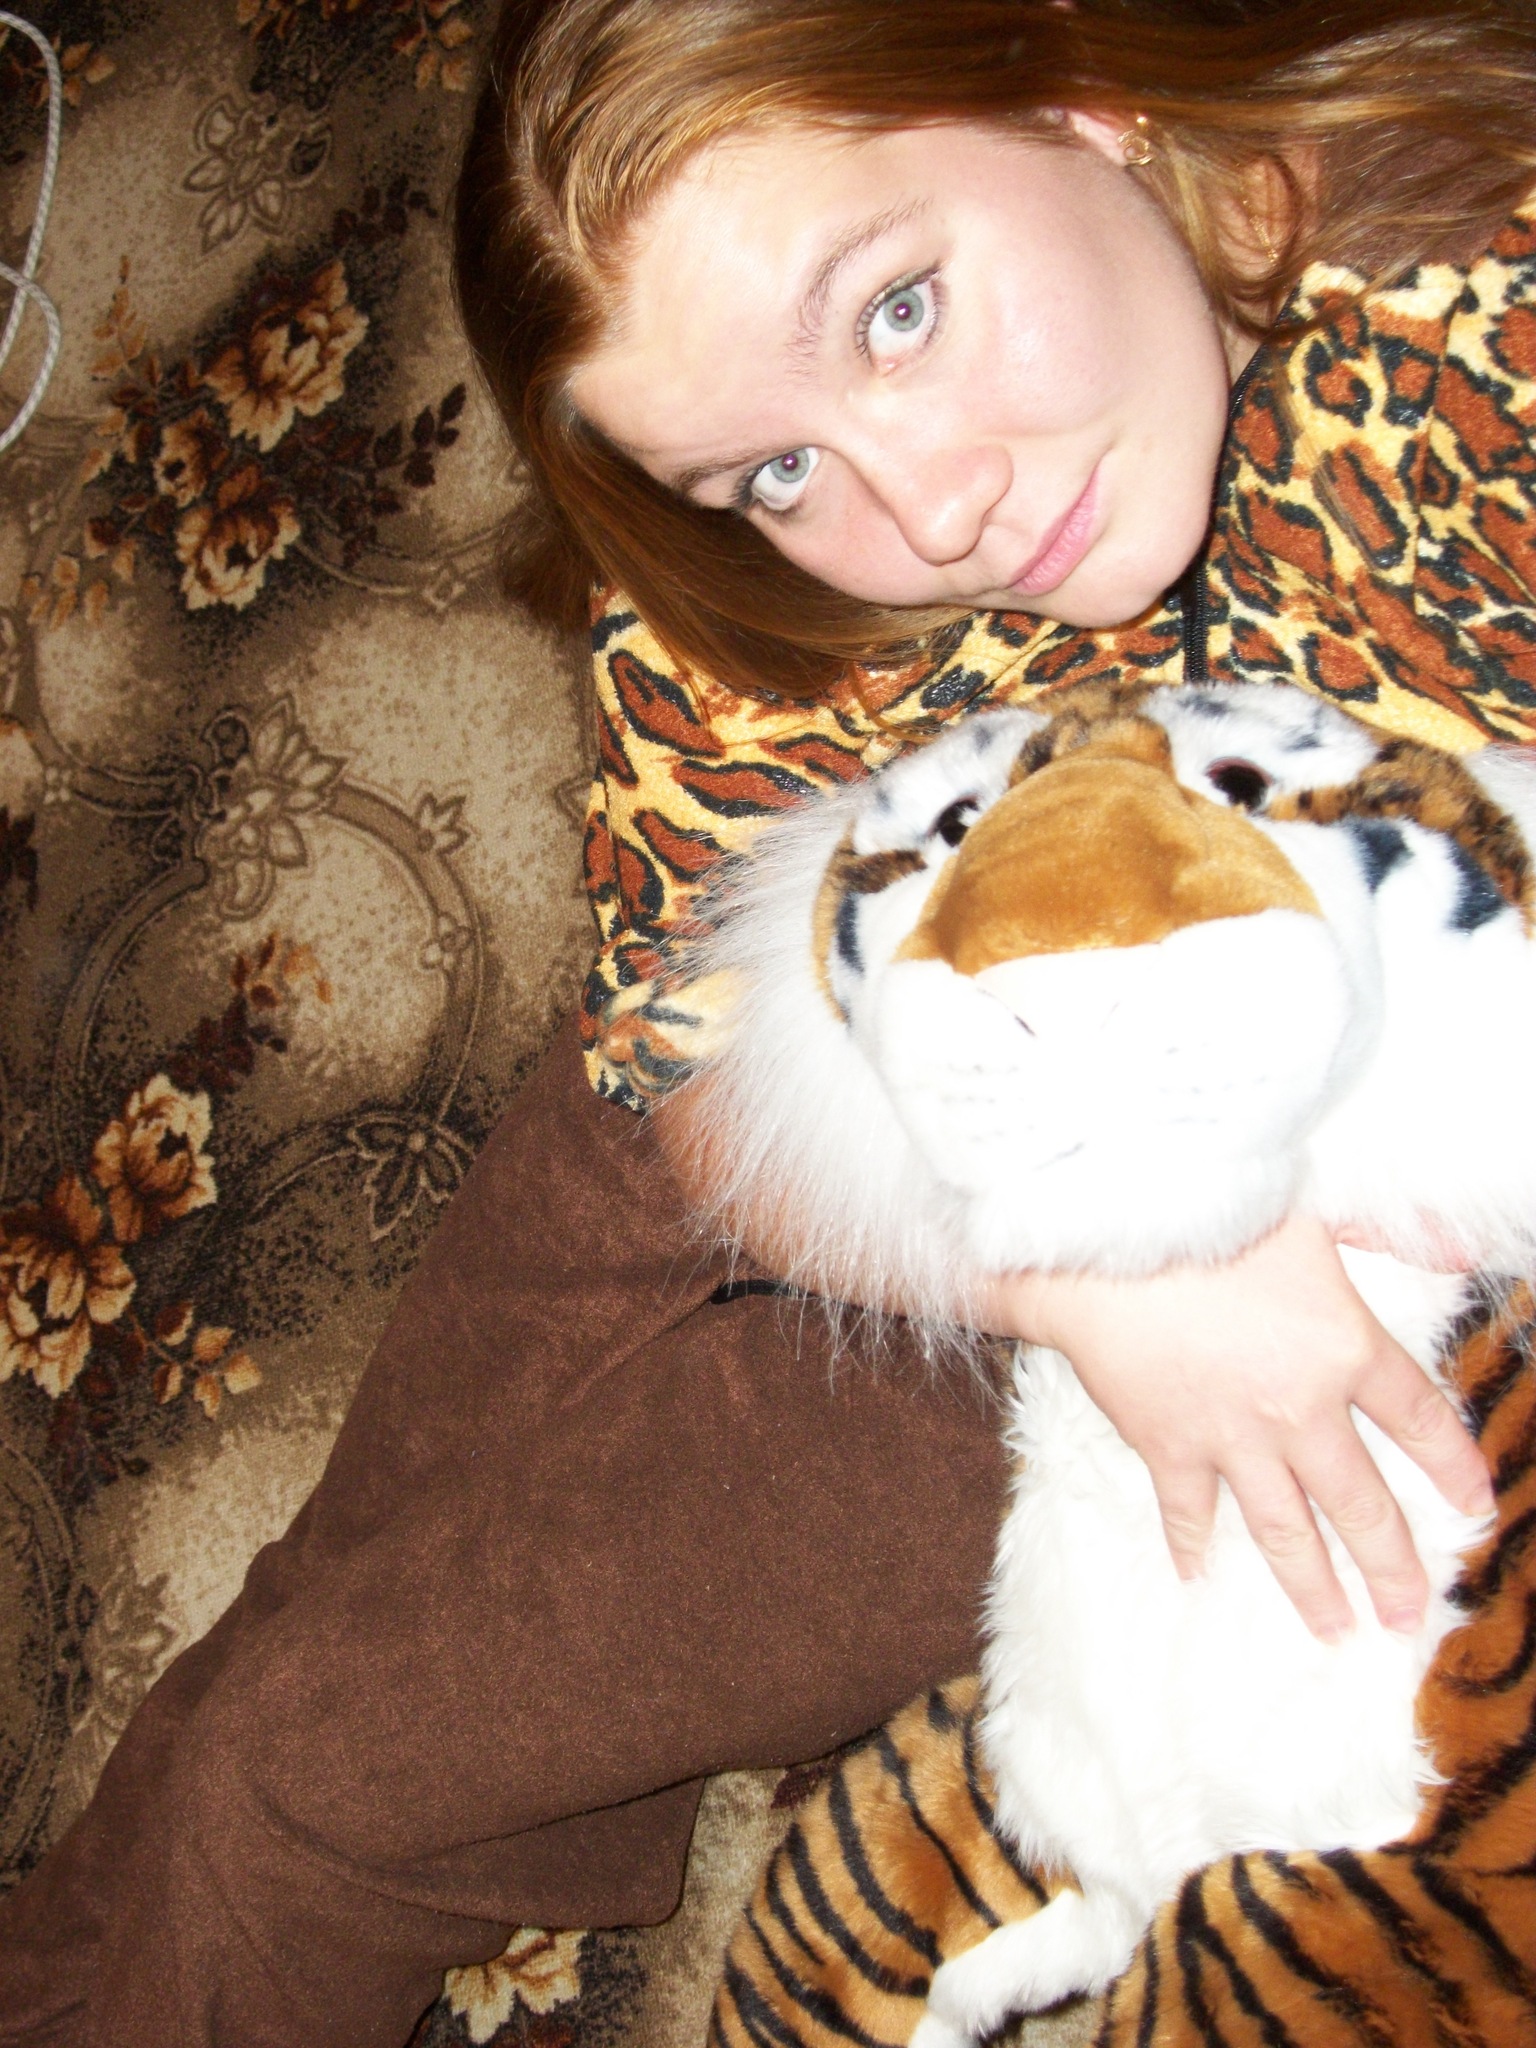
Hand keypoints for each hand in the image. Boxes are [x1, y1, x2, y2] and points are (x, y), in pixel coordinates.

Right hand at [981, 1214, 1493, 1642]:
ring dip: (1313, 1587)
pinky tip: (1198, 1575)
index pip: (1419, 1421)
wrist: (1106, 1236)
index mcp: (1345, 1348)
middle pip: (1362, 1504)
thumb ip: (1391, 1233)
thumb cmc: (1208, 1205)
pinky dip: (1192, 1545)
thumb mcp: (1316, 1210)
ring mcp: (1233, 1437)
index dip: (1453, 1467)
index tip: (1475, 1508)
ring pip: (1286, 1530)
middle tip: (1408, 1614)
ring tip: (1337, 1629)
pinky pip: (1188, 1511)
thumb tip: (1463, 1244)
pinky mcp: (1168, 1445)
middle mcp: (1300, 1410)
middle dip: (1392, 1566)